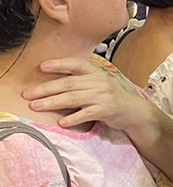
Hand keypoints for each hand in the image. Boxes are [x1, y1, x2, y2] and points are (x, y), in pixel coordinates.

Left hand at [24, 58, 160, 140]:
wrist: (132, 110)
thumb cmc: (109, 96)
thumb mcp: (97, 83)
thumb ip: (79, 80)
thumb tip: (50, 81)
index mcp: (95, 72)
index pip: (76, 64)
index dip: (59, 64)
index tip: (42, 66)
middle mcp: (99, 81)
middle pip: (68, 83)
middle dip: (46, 88)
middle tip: (27, 94)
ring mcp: (102, 95)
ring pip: (73, 98)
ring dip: (52, 102)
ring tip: (35, 106)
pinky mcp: (105, 109)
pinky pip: (86, 114)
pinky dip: (72, 118)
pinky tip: (61, 123)